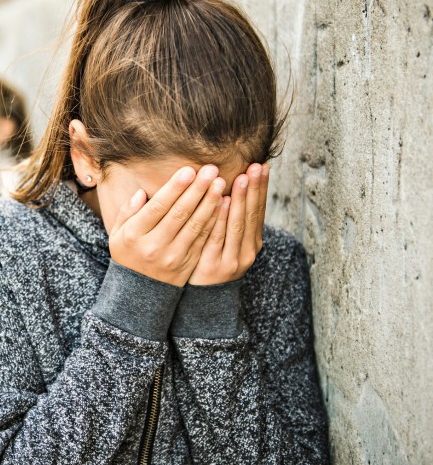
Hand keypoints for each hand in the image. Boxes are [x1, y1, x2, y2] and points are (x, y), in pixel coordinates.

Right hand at [109, 165, 226, 285]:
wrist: (139, 291)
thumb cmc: (128, 253)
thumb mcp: (118, 233)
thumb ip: (127, 212)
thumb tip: (141, 193)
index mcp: (135, 235)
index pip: (158, 207)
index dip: (175, 188)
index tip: (189, 170)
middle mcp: (154, 246)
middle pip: (179, 214)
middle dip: (197, 190)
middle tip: (211, 170)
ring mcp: (173, 256)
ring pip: (195, 226)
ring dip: (210, 202)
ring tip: (220, 183)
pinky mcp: (188, 263)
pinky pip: (203, 239)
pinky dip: (214, 221)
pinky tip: (223, 205)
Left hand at [188, 163, 269, 284]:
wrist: (202, 299)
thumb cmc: (211, 261)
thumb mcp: (226, 242)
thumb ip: (230, 219)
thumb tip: (230, 186)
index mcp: (252, 241)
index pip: (258, 210)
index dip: (261, 188)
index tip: (262, 165)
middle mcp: (248, 250)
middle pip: (252, 215)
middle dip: (254, 189)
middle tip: (255, 166)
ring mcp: (233, 259)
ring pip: (238, 225)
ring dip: (241, 200)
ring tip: (242, 178)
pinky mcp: (216, 266)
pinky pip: (218, 237)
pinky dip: (222, 219)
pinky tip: (223, 202)